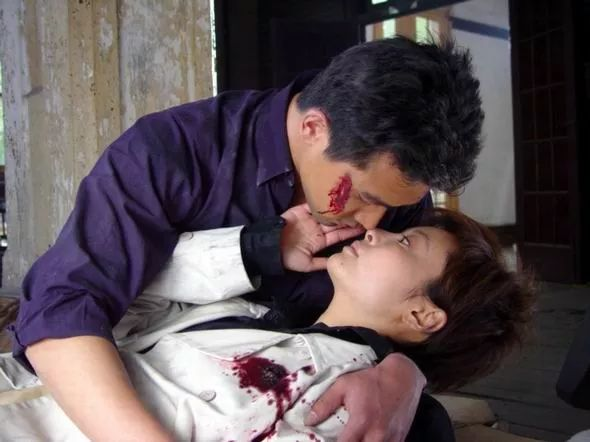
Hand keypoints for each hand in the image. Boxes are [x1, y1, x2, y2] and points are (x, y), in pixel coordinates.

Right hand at [280, 204, 363, 271]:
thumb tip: (338, 262)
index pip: (338, 235)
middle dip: (348, 219)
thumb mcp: (307, 265)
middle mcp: (317, 229)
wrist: (270, 248)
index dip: (349, 232)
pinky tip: (333, 199)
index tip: (363, 228)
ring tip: (351, 204)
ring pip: (327, 212)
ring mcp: (310, 219)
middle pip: (336, 222)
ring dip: (338, 209)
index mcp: (320, 241)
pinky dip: (321, 202)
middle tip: (362, 213)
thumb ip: (322, 263)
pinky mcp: (301, 210)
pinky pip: (312, 205)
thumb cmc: (288, 258)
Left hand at [305, 353, 425, 441]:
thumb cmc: (370, 380)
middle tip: (343, 439)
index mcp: (362, 421)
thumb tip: (308, 421)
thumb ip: (324, 403)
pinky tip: (366, 439)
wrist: (403, 378)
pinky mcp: (400, 439)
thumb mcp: (344, 385)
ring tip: (354, 438)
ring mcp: (391, 439)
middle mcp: (377, 434)